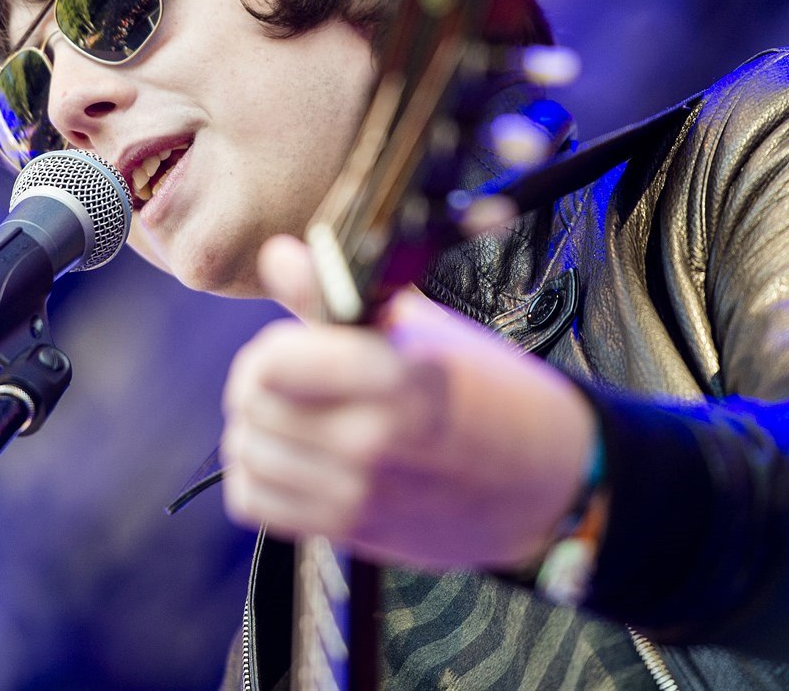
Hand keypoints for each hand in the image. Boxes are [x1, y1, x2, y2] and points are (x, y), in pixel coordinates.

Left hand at [219, 234, 598, 571]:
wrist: (542, 478)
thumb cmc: (487, 391)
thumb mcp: (422, 327)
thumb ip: (335, 294)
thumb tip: (276, 256)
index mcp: (397, 377)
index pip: (274, 364)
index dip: (272, 347)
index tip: (291, 345)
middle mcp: (374, 440)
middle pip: (253, 406)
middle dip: (257, 383)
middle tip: (287, 378)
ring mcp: (360, 493)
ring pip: (246, 455)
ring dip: (255, 429)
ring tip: (290, 415)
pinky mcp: (352, 532)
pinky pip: (256, 502)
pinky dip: (259, 476)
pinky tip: (291, 456)